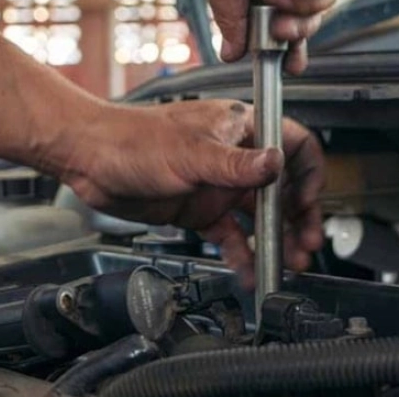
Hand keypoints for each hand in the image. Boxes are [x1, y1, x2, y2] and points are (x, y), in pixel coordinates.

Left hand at [64, 100, 324, 286]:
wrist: (90, 159)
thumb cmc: (132, 139)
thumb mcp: (190, 153)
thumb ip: (236, 164)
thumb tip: (277, 164)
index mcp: (239, 128)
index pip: (293, 144)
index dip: (308, 173)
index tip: (306, 201)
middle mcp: (234, 156)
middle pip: (282, 187)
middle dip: (298, 217)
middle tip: (306, 244)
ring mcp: (217, 184)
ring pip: (259, 215)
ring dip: (276, 239)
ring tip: (286, 262)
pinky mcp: (199, 209)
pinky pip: (230, 235)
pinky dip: (241, 254)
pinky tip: (248, 271)